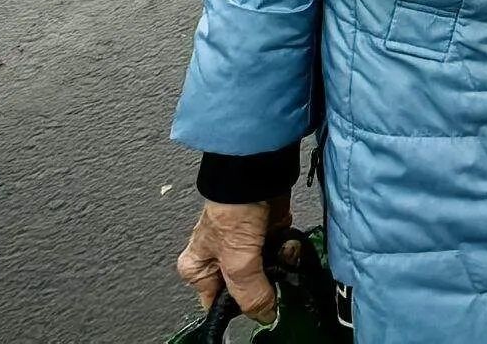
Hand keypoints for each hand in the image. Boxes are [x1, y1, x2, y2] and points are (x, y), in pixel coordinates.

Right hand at [176, 194, 287, 321]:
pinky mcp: (268, 234)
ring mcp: (246, 247)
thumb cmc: (233, 208)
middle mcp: (219, 260)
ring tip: (281, 252)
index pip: (219, 304)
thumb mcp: (238, 261)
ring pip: (269, 273)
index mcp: (198, 269)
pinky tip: (288, 241)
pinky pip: (281, 254)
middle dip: (266, 283)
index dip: (241, 309)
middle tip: (274, 276)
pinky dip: (288, 250)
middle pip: (248, 290)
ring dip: (281, 265)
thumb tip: (265, 315)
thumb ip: (251, 294)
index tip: (262, 307)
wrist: (258, 171)